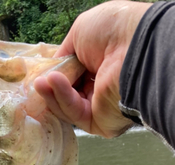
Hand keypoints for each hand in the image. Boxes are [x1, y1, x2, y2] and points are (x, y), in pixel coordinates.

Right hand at [34, 0, 151, 137]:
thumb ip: (64, 53)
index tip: (39, 74)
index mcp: (100, 67)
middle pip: (67, 95)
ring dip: (52, 93)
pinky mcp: (101, 124)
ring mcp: (101, 108)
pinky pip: (76, 114)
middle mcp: (102, 89)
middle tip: (37, 81)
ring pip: (68, 106)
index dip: (55, 76)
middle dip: (50, 88)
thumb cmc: (115, 31)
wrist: (137, 46)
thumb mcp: (80, 33)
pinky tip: (53, 83)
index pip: (72, 77)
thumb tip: (52, 71)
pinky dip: (62, 98)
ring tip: (41, 82)